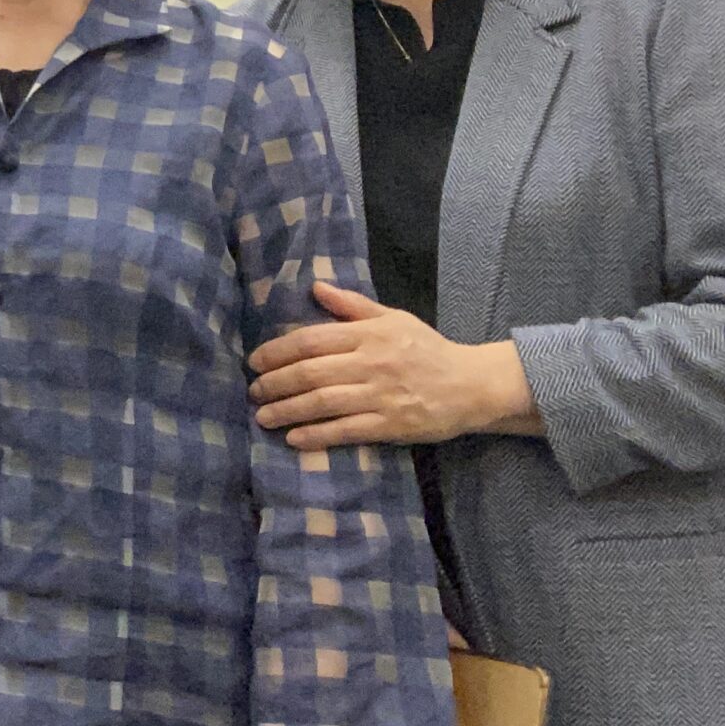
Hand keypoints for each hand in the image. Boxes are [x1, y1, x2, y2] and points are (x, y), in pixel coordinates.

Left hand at [247, 283, 538, 449]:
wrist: (471, 384)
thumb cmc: (427, 349)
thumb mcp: (393, 318)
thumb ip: (352, 305)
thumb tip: (316, 286)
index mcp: (369, 334)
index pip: (311, 340)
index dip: (278, 351)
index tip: (255, 361)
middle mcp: (371, 363)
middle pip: (311, 372)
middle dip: (276, 383)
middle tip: (253, 391)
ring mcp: (381, 396)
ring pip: (323, 403)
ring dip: (288, 410)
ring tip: (263, 417)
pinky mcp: (391, 425)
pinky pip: (346, 430)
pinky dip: (317, 435)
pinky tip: (295, 439)